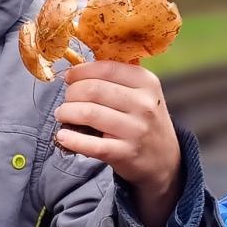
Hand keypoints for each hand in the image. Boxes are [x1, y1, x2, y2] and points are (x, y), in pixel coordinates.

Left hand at [54, 61, 180, 226]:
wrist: (164, 158)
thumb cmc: (144, 119)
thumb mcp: (142, 93)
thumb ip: (116, 77)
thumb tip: (76, 68)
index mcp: (147, 82)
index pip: (106, 69)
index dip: (81, 71)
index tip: (69, 77)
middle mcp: (144, 104)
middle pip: (93, 90)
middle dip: (71, 93)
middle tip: (66, 100)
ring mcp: (136, 130)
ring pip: (89, 113)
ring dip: (67, 113)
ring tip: (62, 115)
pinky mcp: (125, 153)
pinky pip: (91, 145)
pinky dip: (72, 139)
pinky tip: (62, 136)